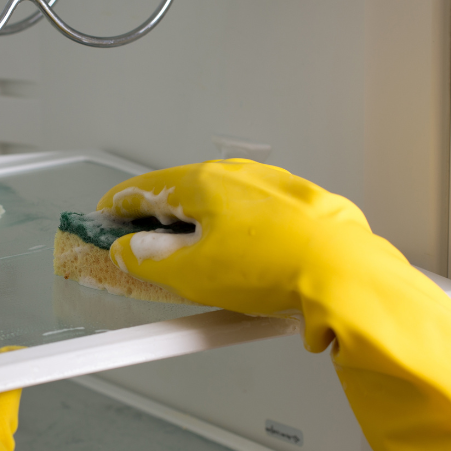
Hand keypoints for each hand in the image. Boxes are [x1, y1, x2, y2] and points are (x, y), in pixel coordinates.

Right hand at [98, 159, 381, 346]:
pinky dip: (239, 236)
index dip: (119, 205)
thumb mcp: (191, 274)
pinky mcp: (304, 208)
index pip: (146, 188)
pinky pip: (257, 219)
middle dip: (161, 220)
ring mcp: (275, 188)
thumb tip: (130, 250)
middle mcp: (240, 175)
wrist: (344, 274)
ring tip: (198, 265)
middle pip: (185, 195)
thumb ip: (149, 260)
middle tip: (147, 247)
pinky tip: (243, 266)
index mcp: (204, 182)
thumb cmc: (270, 267)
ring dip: (203, 229)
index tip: (106, 216)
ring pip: (224, 206)